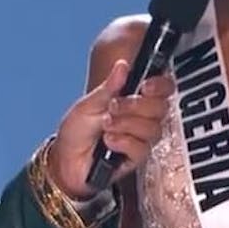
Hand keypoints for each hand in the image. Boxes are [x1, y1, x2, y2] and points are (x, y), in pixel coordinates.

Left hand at [49, 60, 174, 198]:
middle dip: (135, 106)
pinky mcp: (137, 157)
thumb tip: (122, 66)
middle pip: (160, 107)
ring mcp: (140, 137)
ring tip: (106, 126)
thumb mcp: (88, 104)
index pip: (162, 88)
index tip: (145, 86)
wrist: (66, 161)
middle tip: (113, 107)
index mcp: (132, 99)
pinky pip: (142, 148)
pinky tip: (109, 142)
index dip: (160, 85)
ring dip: (126, 125)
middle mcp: (141, 117)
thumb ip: (109, 87)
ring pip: (152, 128)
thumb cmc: (77, 132)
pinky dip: (123, 142)